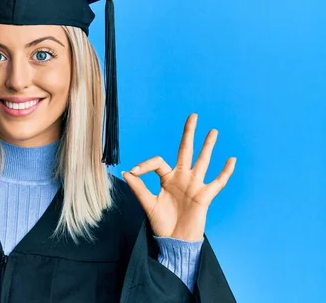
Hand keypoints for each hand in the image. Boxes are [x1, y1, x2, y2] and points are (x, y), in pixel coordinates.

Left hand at [122, 113, 235, 240]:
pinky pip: (218, 182)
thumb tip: (126, 172)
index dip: (144, 164)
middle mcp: (182, 178)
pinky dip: (225, 172)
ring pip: (203, 161)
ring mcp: (195, 185)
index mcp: (167, 178)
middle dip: (189, 134)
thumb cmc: (162, 224)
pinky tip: (231, 159)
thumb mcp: (147, 204)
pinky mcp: (205, 196)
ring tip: (213, 131)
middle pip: (186, 150)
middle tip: (192, 116)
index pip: (157, 162)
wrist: (174, 241)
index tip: (134, 172)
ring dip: (208, 146)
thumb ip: (138, 188)